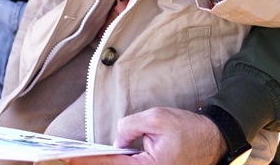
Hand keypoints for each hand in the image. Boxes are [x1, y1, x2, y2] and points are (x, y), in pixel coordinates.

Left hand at [71, 108, 227, 164]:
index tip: (66, 158)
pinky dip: (114, 163)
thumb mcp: (157, 118)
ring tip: (76, 157)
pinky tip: (99, 158)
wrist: (215, 140)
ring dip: (103, 162)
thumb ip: (130, 126)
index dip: (86, 161)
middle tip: (64, 157)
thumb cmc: (189, 129)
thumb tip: (115, 142)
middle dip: (90, 163)